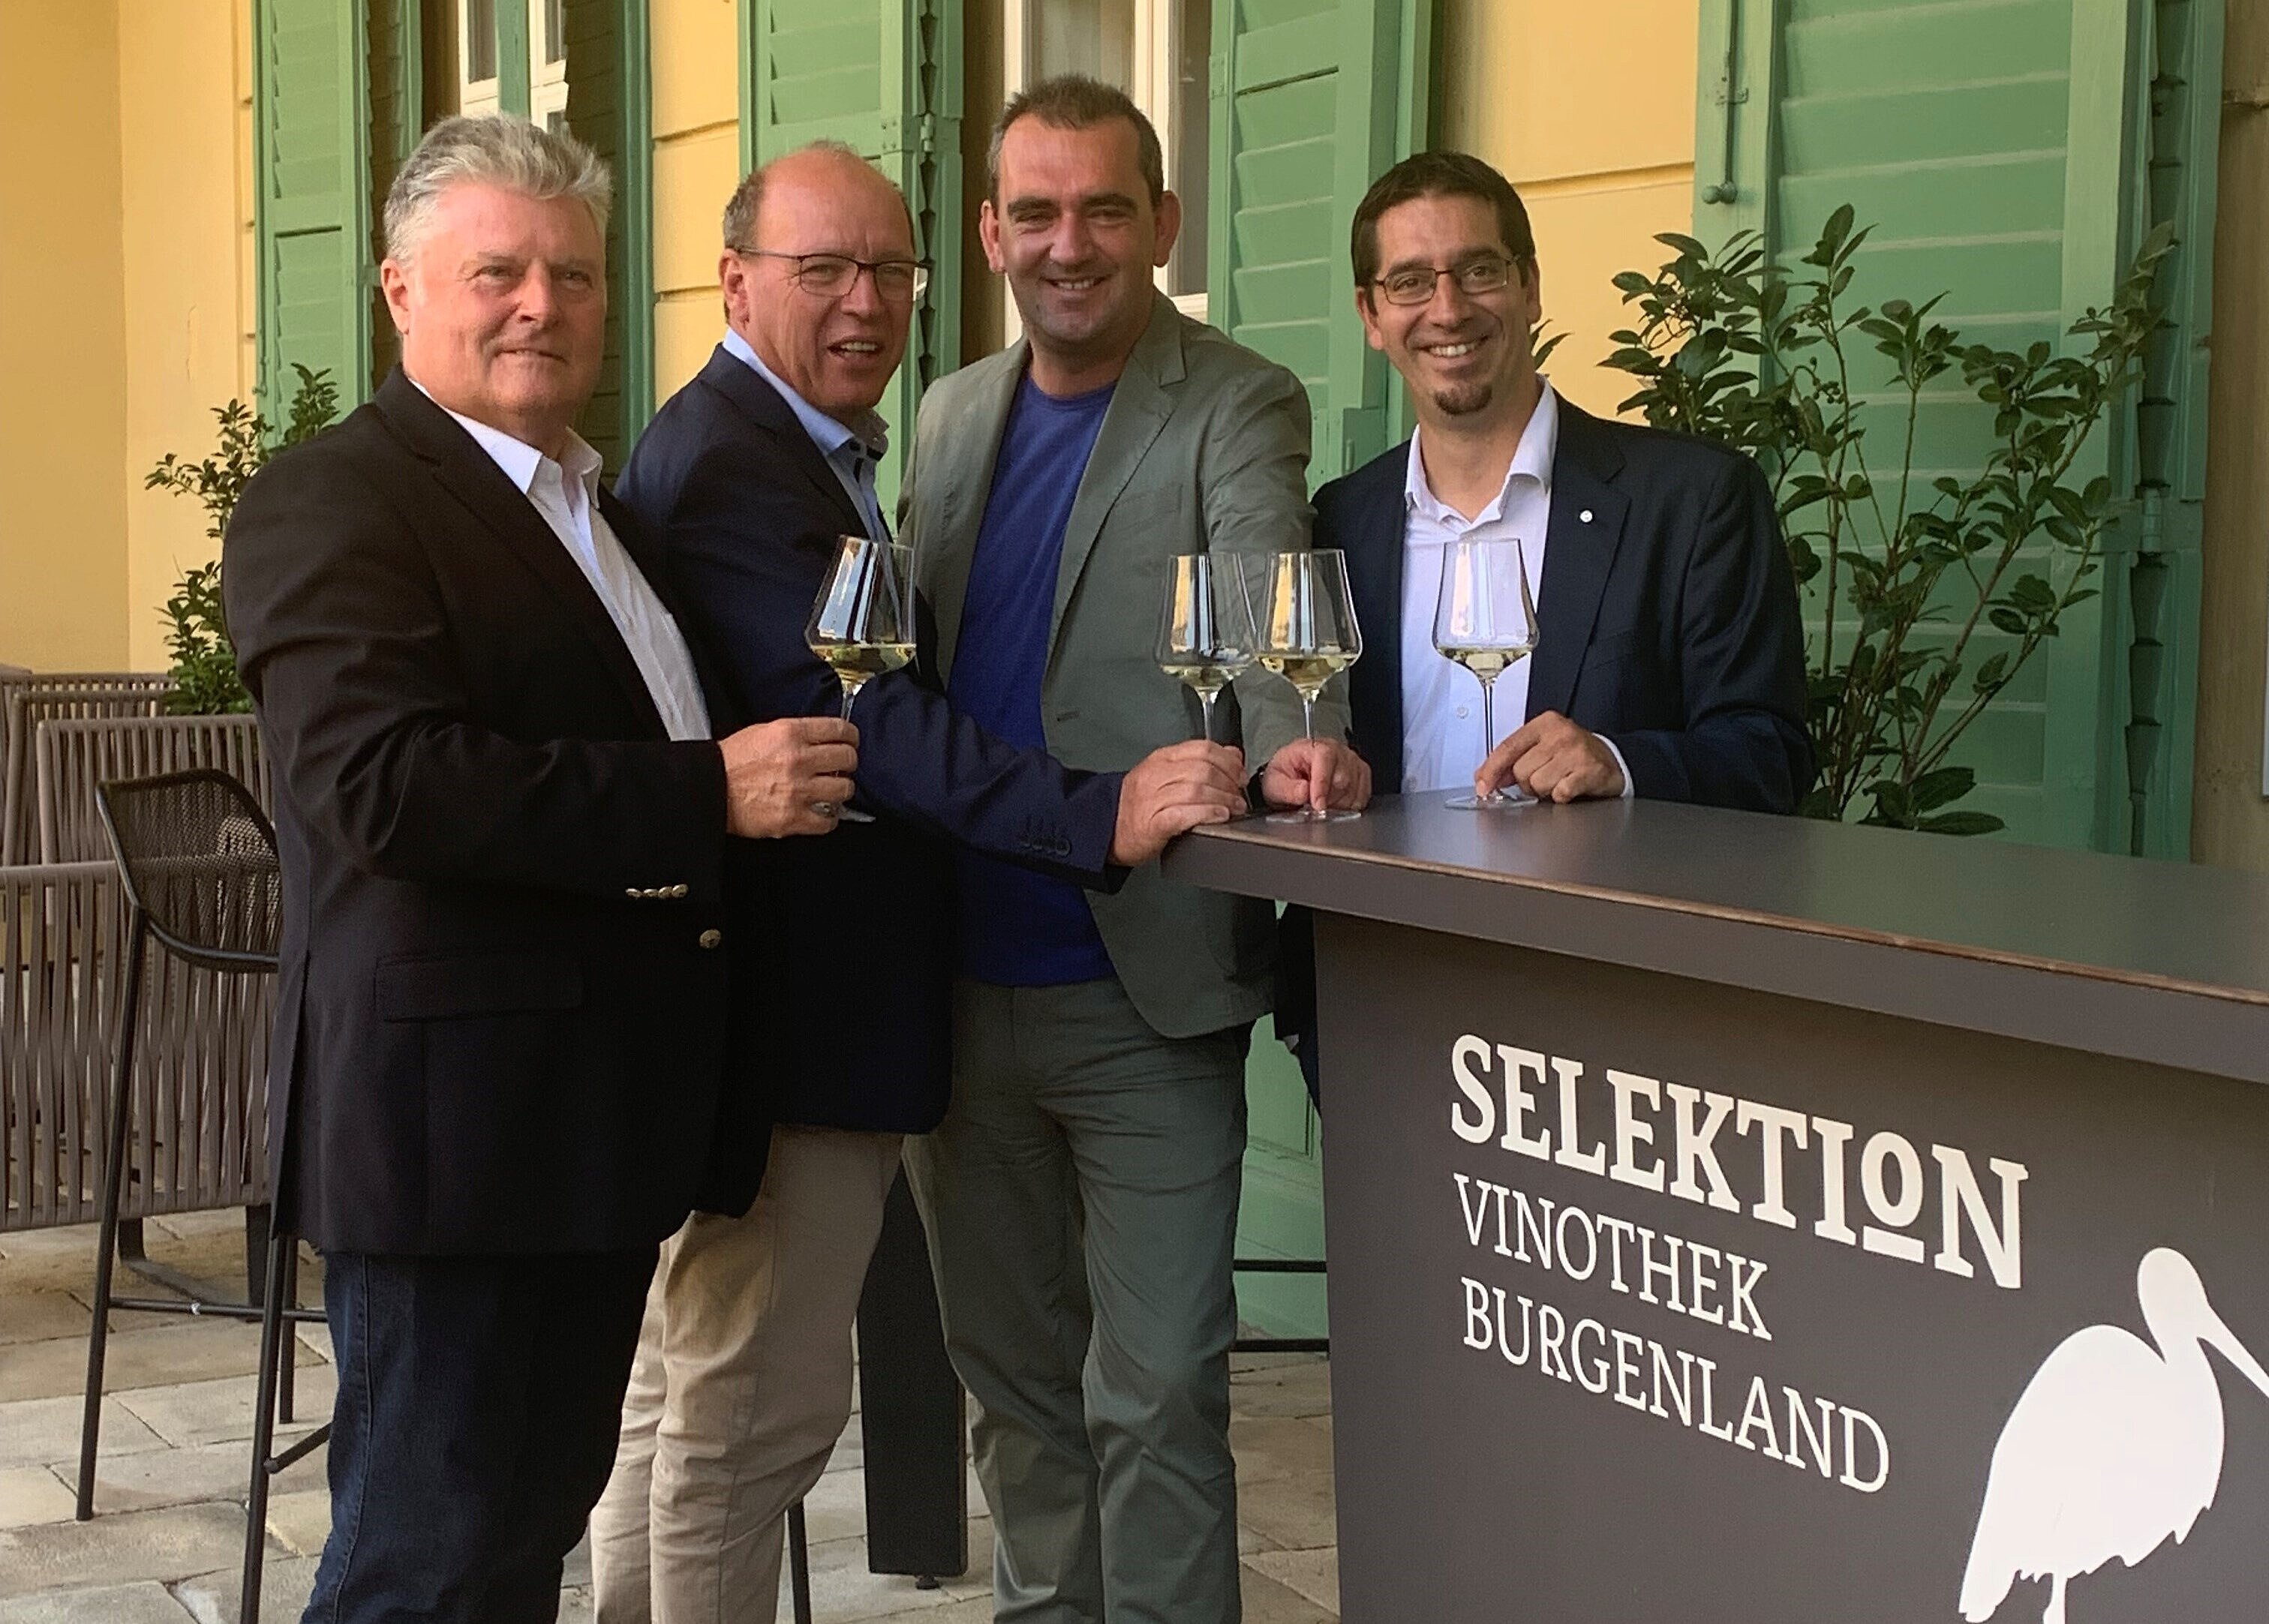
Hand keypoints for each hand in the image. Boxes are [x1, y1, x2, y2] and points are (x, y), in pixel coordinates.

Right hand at [720, 717, 858, 837]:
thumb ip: (796, 734)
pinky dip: (828, 818)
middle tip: (840, 767)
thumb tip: (823, 738)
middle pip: (848, 758)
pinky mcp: (793, 818)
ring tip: (830, 791)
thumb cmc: (731, 762)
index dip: (851, 736)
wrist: (709, 789)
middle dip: (847, 763)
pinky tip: (821, 812)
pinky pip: (829, 820)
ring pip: (844, 789)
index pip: (840, 729)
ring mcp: (798, 790)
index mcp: (790, 734)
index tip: (851, 741)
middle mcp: (798, 760)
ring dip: (840, 790)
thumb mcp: (764, 732)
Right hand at [1111, 740, 1247, 864]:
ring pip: (1196, 790)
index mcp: (1161, 759)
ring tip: (1234, 807)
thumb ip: (1199, 762)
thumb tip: (1233, 754)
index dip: (1228, 760)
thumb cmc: (1139, 804)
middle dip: (1228, 782)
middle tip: (1239, 794)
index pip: (1202, 748)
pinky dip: (1206, 814)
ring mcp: (1152, 799)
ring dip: (1223, 799)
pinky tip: (1219, 816)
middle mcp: (1156, 775)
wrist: (1108, 828)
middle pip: (1203, 769)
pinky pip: (1184, 814)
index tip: (1239, 774)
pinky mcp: (1152, 824)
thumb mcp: (1167, 774)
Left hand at [1261, 738, 1370, 813]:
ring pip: (1354, 789)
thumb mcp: (1275, 783)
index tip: (1318, 804)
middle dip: (1328, 799)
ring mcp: (1351, 760)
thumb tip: (1304, 791)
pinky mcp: (1361, 772)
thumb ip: (1287, 789)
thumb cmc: (1285, 774)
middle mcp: (1336, 750)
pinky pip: (1363, 794)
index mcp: (1313, 746)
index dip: (1322, 785)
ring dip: (1338, 804)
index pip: (1324, 759)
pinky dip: (1350, 805)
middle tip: (1312, 805)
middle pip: (1342, 778)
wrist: (1293, 775)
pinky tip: (1336, 803)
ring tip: (1323, 802)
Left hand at [1475, 711, 1624, 803]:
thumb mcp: (1542, 746)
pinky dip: (1561, 796)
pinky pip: (1559, 793)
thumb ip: (1513, 759)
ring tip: (1558, 781)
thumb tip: (1486, 777)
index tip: (1483, 785)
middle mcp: (1560, 734)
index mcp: (1544, 724)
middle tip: (1544, 778)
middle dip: (1527, 782)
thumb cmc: (1575, 753)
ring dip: (1545, 790)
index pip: (1508, 747)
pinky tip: (1570, 787)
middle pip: (1521, 771)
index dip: (1491, 769)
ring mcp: (1576, 752)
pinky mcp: (1589, 771)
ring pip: (1537, 784)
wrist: (1613, 759)